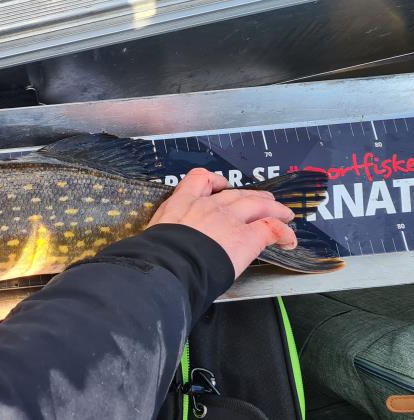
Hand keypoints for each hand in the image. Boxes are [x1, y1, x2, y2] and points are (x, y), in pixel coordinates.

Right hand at [148, 168, 295, 277]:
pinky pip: (272, 228)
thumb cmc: (156, 255)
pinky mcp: (247, 236)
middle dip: (252, 196)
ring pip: (259, 204)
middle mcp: (208, 206)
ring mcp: (229, 219)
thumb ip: (166, 232)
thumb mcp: (154, 234)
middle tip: (262, 201)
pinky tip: (288, 240)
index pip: (199, 179)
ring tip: (284, 214)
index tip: (220, 186)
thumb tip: (161, 246)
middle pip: (236, 193)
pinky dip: (284, 232)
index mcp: (181, 204)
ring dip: (274, 208)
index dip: (214, 181)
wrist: (170, 263)